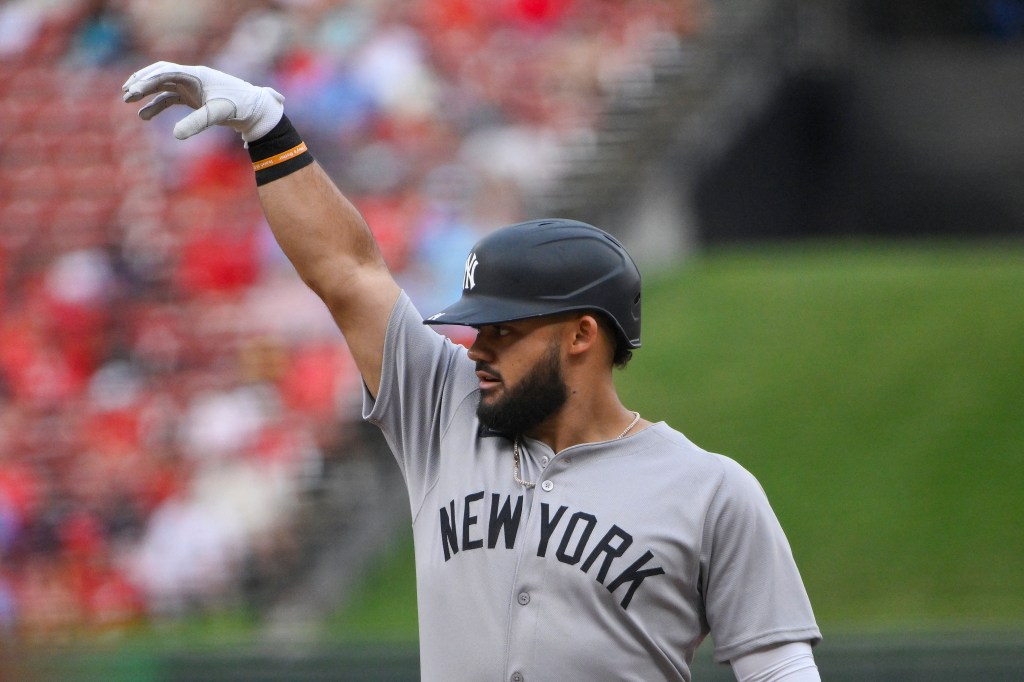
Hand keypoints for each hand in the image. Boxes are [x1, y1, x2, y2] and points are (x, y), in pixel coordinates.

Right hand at [122, 62, 283, 141]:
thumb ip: (197, 123)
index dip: (148, 79)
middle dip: (141, 82)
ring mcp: (191, 87)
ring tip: (128, 100)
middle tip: (125, 93)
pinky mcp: (193, 98)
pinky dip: (156, 105)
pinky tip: (143, 116)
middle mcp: (191, 77)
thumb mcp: (217, 114)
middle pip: (160, 74)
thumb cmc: (239, 107)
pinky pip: (169, 99)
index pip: (166, 71)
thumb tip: (175, 135)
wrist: (254, 110)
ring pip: (162, 86)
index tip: (134, 90)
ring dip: (145, 92)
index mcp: (196, 74)